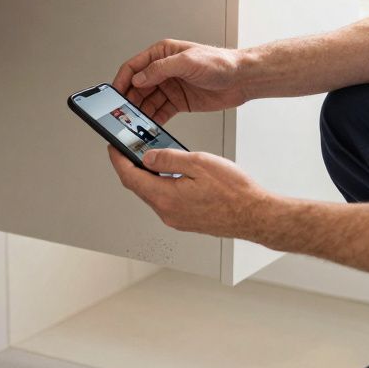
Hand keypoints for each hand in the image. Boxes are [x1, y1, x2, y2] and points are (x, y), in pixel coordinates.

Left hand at [106, 146, 275, 239]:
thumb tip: (147, 157)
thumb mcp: (199, 163)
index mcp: (166, 198)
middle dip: (132, 166)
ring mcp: (177, 219)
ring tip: (154, 156)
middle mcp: (167, 212)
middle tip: (131, 147)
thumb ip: (168, 159)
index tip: (113, 147)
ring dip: (149, 175)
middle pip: (139, 186)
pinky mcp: (186, 220)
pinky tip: (173, 173)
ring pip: (153, 193)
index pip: (130, 177)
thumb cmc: (235, 192)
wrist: (256, 215)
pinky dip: (163, 185)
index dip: (118, 160)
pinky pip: (167, 200)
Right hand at [112, 39, 248, 124]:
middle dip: (129, 100)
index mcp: (162, 54)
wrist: (242, 79)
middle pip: (137, 86)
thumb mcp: (187, 61)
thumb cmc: (220, 63)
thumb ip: (160, 69)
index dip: (122, 81)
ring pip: (147, 101)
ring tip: (134, 123)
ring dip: (140, 112)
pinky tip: (149, 127)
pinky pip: (160, 112)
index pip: (134, 67)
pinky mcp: (179, 102)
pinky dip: (153, 120)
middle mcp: (164, 70)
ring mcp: (170, 87)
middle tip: (122, 114)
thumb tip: (138, 78)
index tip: (113, 95)